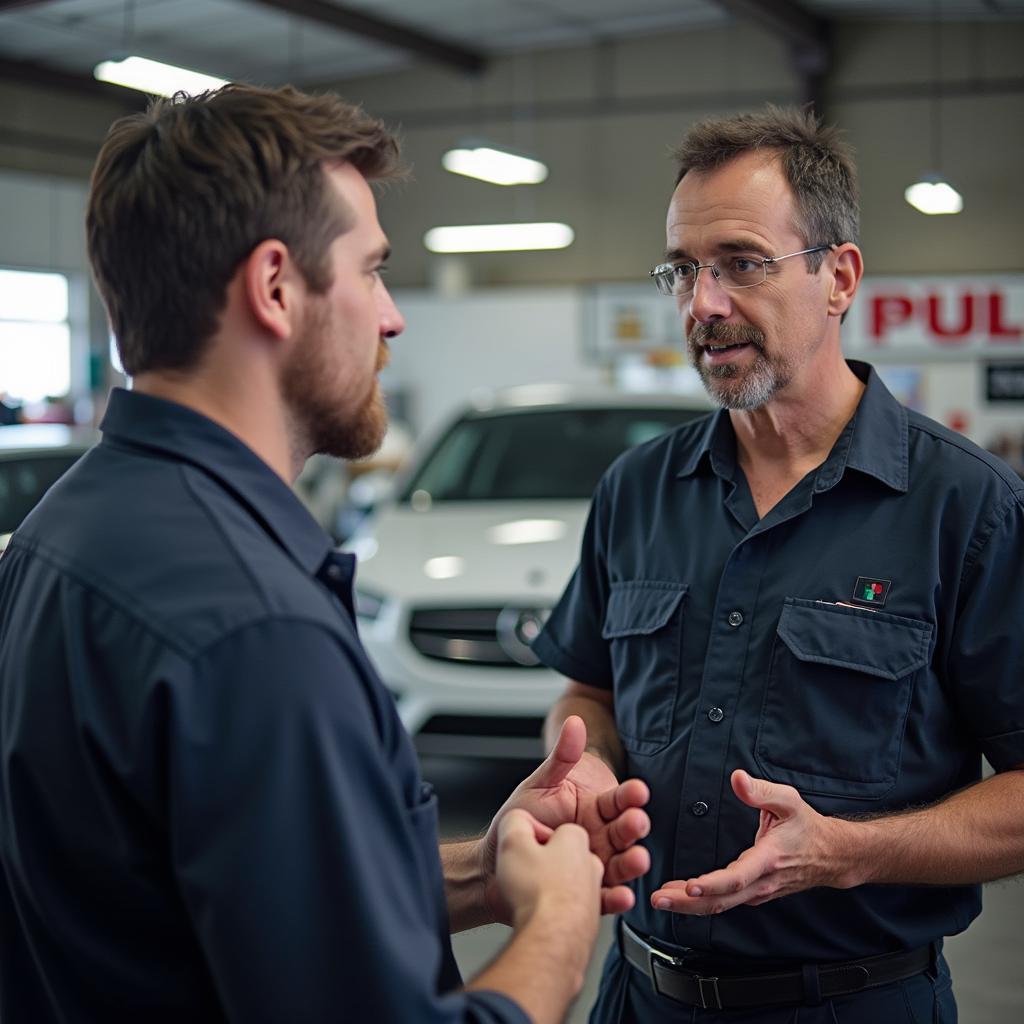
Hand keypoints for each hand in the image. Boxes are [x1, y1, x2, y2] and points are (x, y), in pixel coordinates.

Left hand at [481, 716, 650, 922]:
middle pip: (624, 832)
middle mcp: (601, 837)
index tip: (638, 791)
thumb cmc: (523, 816)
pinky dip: (615, 899)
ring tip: (639, 859)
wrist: (496, 858)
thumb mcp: (542, 784)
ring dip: (632, 863)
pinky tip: (623, 897)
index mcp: (596, 810)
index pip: (619, 801)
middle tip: (638, 822)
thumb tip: (574, 723)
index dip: (630, 796)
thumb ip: (562, 758)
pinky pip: (605, 896)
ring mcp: (597, 864)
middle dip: (633, 827)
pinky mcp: (588, 891)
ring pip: (621, 864)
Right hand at [494, 809, 602, 938]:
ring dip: (553, 889)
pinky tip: (544, 915)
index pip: (559, 832)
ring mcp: (594, 896)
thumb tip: (519, 821)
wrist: (550, 939)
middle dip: (548, 863)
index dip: (537, 840)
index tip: (525, 850)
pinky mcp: (590, 923)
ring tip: (533, 897)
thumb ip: (516, 822)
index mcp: (576, 841)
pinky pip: (574, 911)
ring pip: (571, 885)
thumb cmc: (535, 891)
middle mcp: (592, 866)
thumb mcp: (511, 840)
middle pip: (567, 857)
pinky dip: (559, 913)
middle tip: (528, 874)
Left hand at [650, 770, 847, 915]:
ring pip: (721, 905)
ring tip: (661, 898)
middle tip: (658, 898)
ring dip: (690, 905)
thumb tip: (737, 778)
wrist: (831, 856)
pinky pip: (725, 902)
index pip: (738, 877)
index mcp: (769, 859)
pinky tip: (682, 894)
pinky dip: (701, 902)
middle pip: (722, 900)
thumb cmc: (807, 826)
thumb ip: (761, 790)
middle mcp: (762, 882)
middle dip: (688, 902)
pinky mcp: (754, 893)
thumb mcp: (789, 801)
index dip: (713, 884)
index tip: (690, 886)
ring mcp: (758, 892)